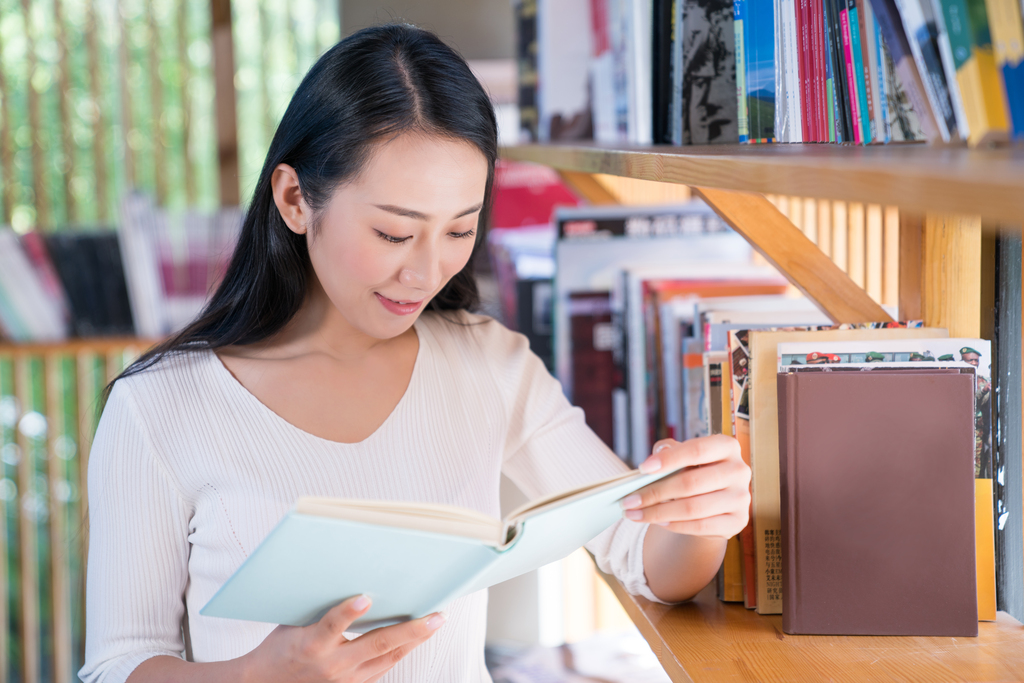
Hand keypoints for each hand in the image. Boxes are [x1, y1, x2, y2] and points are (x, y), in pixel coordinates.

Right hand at [242, 595, 445, 682]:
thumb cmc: (280, 648)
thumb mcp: (293, 622)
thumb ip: (321, 606)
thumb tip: (350, 577)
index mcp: (311, 645)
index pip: (331, 625)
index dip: (348, 613)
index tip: (364, 597)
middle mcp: (331, 665)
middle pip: (376, 645)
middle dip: (409, 630)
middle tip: (436, 615)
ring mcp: (344, 680)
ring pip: (387, 658)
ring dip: (414, 639)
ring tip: (435, 622)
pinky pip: (383, 667)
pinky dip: (401, 650)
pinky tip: (416, 637)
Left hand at [619, 435, 749, 538]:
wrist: (715, 502)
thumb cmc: (695, 471)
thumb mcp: (683, 456)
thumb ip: (670, 450)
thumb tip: (656, 458)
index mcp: (727, 446)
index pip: (696, 450)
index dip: (669, 459)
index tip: (642, 468)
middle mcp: (739, 470)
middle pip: (691, 483)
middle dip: (654, 492)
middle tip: (628, 499)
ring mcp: (742, 498)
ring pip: (693, 508)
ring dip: (658, 513)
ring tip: (634, 513)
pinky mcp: (738, 522)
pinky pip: (700, 526)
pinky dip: (675, 525)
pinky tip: (657, 522)